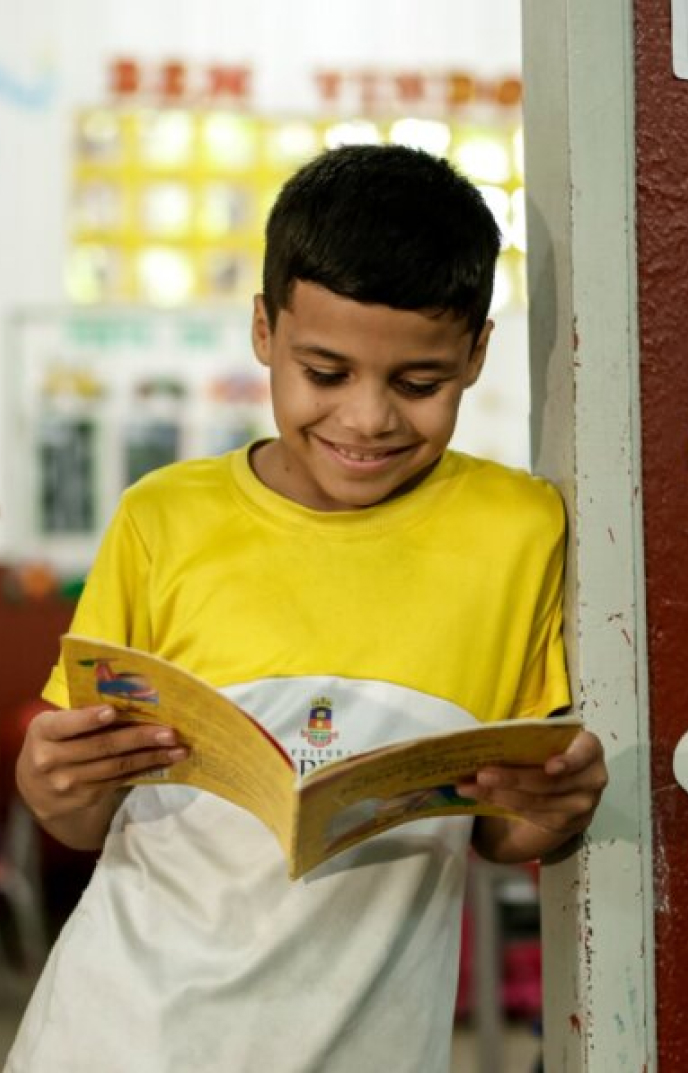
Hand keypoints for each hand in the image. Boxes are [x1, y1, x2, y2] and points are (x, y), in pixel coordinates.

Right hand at [17, 704, 188, 825]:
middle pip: (101, 747)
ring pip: (116, 767)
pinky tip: (164, 761)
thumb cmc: (53, 742)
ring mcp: (67, 783)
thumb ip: (80, 716)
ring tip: (177, 749)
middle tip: (169, 732)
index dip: (89, 719)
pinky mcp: (84, 798)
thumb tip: (129, 701)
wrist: (35, 788)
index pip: (66, 724)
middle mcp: (50, 759)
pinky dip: (144, 769)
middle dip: (139, 738)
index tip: (113, 712)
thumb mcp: (55, 726)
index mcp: (43, 732)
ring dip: (151, 757)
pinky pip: (119, 780)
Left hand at [459, 730, 607, 851]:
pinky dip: (504, 804)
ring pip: (537, 802)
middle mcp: (591, 779)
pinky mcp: (565, 825)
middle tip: (482, 774)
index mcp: (589, 750)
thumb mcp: (549, 741)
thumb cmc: (552, 751)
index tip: (550, 766)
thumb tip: (487, 736)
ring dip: (500, 795)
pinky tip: (483, 797)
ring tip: (471, 787)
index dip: (571, 760)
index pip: (586, 752)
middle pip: (550, 783)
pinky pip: (532, 815)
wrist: (568, 788)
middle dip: (513, 779)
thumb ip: (531, 739)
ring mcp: (580, 806)